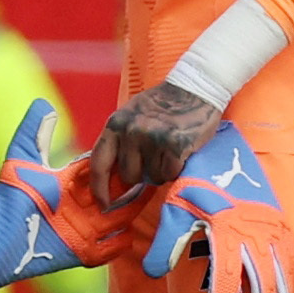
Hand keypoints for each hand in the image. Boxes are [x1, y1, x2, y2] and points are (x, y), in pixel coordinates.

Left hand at [0, 100, 145, 288]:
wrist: (0, 238)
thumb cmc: (10, 198)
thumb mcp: (22, 160)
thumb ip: (34, 132)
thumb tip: (44, 103)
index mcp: (68, 186)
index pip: (97, 172)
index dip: (114, 163)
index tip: (134, 148)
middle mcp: (78, 208)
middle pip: (114, 195)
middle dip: (132, 186)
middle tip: (153, 173)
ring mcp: (82, 231)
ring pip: (117, 220)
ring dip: (133, 211)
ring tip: (153, 199)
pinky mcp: (82, 252)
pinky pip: (109, 249)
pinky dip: (120, 244)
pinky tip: (132, 234)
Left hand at [92, 80, 223, 199]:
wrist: (194, 88)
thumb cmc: (162, 105)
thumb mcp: (131, 116)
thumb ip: (119, 141)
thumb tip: (109, 177)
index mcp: (115, 124)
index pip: (99, 162)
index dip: (98, 187)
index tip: (103, 204)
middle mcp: (131, 131)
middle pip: (129, 176)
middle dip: (141, 174)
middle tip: (154, 158)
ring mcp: (152, 138)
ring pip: (152, 177)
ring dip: (160, 171)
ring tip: (167, 150)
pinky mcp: (175, 145)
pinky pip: (170, 174)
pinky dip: (175, 169)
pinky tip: (179, 152)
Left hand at [141, 121, 293, 292]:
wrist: (226, 147)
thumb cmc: (197, 179)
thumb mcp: (176, 206)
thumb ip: (167, 241)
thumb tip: (153, 274)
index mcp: (226, 228)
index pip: (226, 274)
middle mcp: (253, 230)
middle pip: (260, 279)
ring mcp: (271, 226)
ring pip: (280, 270)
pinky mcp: (280, 221)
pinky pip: (291, 255)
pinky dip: (293, 278)